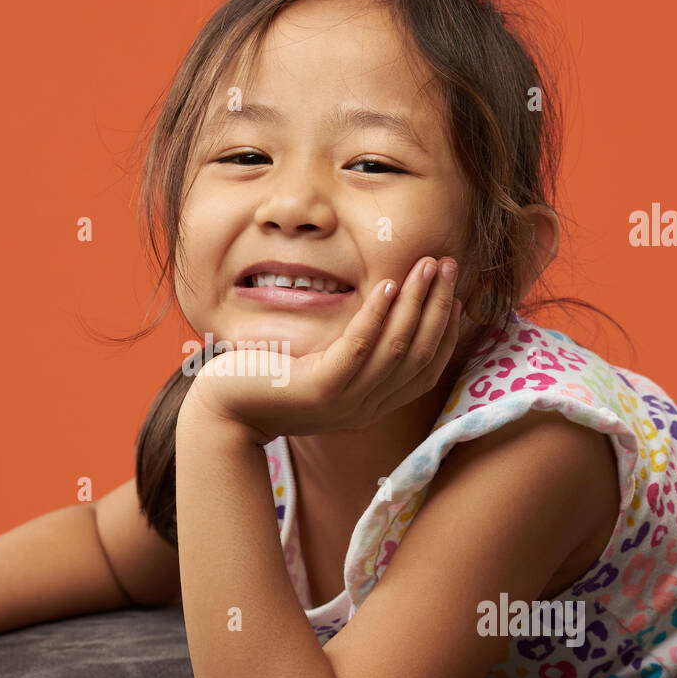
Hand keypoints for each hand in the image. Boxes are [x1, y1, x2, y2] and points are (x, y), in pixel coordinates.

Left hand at [184, 255, 461, 442]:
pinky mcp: (320, 391)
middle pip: (418, 355)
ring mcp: (345, 402)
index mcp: (372, 403)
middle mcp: (366, 408)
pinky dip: (376, 316)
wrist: (223, 412)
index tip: (453, 292)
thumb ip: (352, 351)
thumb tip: (380, 311)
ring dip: (416, 303)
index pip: (425, 368)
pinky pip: (358, 348)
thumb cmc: (269, 381)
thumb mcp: (321, 368)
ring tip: (426, 265)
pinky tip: (387, 285)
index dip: (445, 330)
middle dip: (438, 306)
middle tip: (447, 265)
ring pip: (396, 349)